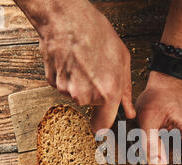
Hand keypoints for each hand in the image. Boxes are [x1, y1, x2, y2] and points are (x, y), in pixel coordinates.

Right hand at [37, 1, 134, 131]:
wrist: (66, 17)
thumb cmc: (97, 34)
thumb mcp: (123, 62)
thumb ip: (126, 92)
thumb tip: (128, 112)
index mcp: (108, 93)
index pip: (103, 126)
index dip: (103, 129)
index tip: (103, 129)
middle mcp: (86, 96)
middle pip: (91, 106)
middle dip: (95, 95)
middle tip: (96, 73)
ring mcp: (67, 90)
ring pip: (77, 95)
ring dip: (81, 84)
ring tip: (85, 63)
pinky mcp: (53, 82)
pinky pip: (65, 86)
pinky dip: (69, 78)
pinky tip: (73, 62)